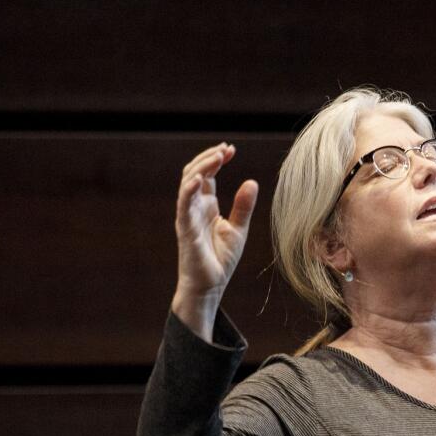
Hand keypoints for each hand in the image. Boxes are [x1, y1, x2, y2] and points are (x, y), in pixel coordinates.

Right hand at [172, 143, 257, 340]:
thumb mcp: (238, 229)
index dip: (216, 159)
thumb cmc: (220, 260)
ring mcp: (187, 216)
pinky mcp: (185, 229)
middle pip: (194, 172)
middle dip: (208, 157)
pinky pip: (183, 205)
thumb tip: (252, 182)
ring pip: (187, 183)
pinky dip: (189, 189)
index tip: (230, 149)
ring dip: (201, 167)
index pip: (207, 174)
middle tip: (226, 149)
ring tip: (218, 156)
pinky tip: (200, 178)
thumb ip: (243, 206)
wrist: (210, 286)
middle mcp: (194, 207)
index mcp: (206, 205)